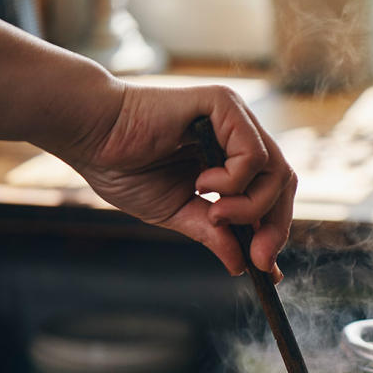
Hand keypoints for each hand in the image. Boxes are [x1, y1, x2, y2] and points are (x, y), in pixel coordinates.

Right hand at [60, 83, 294, 278]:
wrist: (89, 137)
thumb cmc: (125, 167)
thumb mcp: (179, 212)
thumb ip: (214, 233)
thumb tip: (243, 265)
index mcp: (231, 157)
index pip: (273, 194)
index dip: (275, 231)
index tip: (266, 269)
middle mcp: (239, 134)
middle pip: (283, 183)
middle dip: (275, 226)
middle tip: (258, 257)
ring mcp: (234, 117)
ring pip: (276, 170)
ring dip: (251, 205)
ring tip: (215, 212)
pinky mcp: (223, 104)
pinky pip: (254, 153)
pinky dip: (235, 180)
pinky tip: (203, 182)